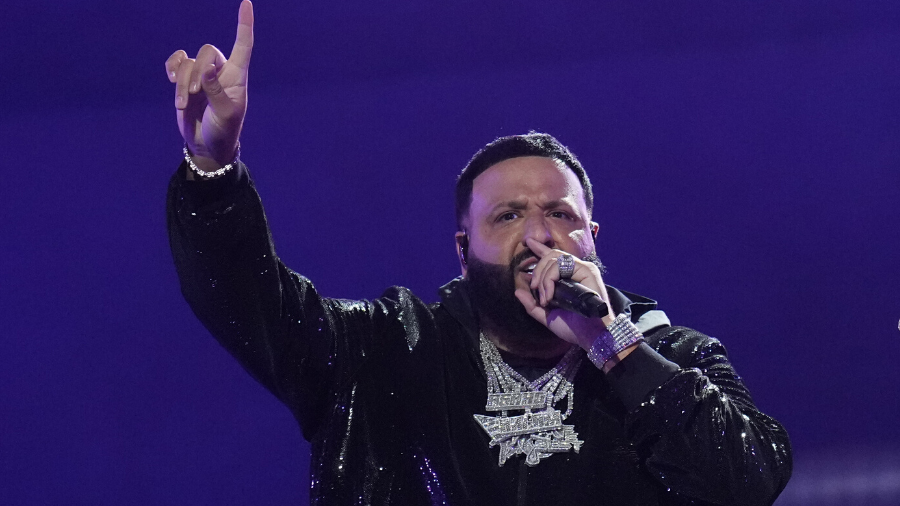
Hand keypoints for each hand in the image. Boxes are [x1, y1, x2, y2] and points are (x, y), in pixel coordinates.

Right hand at [165, 0, 253, 167]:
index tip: (246, 3)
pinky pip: (176, 62)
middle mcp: (221, 71)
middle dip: (197, 72)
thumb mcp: (225, 115)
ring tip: (183, 103)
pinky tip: (171, 80)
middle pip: (207, 52)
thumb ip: (216, 92)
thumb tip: (207, 69)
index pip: (243, 45)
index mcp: (237, 76)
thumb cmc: (223, 131)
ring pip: (188, 61)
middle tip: (194, 95)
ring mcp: (202, 75)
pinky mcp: (185, 81)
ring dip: (182, 82)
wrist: (206, 144)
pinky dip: (172, 70)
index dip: (244, 25)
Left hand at [513, 238, 613, 349]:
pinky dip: (550, 279)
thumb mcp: (547, 316)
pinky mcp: (587, 271)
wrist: (589, 336)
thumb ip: (532, 305)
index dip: (540, 248)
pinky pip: (562, 265)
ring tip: (544, 296)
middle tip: (533, 287)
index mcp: (569, 278)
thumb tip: (517, 291)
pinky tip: (549, 295)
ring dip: (543, 277)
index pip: (553, 257)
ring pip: (555, 258)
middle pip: (550, 255)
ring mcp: (583, 269)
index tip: (527, 242)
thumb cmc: (573, 328)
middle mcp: (576, 270)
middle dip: (537, 270)